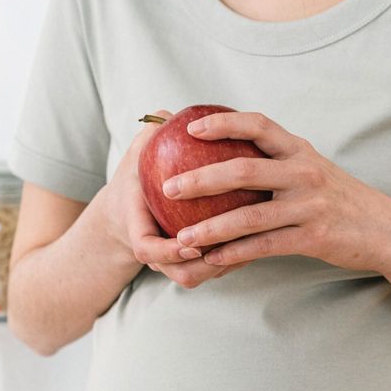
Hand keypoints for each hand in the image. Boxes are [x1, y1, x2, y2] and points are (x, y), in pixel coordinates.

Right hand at [101, 110, 241, 287]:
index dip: (168, 251)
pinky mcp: (191, 266)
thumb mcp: (137, 154)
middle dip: (207, 266)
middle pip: (182, 274)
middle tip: (235, 244)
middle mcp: (157, 253)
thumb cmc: (138, 176)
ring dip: (227, 264)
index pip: (146, 249)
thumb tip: (168, 113)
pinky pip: (214, 270)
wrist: (130, 209)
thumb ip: (150, 134)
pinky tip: (261, 237)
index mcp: (137, 228)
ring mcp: (174, 264)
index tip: (191, 243)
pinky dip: (233, 260)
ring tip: (255, 241)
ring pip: (201, 276)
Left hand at [163, 111, 390, 274]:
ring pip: (249, 215)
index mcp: (300, 151)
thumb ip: (277, 163)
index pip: (258, 125)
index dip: (223, 123)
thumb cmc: (339, 200)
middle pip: (243, 169)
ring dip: (211, 228)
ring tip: (182, 237)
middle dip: (201, 177)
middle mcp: (303, 173)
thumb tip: (226, 159)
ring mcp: (309, 205)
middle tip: (168, 187)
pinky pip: (264, 245)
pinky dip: (235, 253)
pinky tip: (212, 259)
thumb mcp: (312, 170)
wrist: (384, 230)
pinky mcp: (313, 236)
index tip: (190, 128)